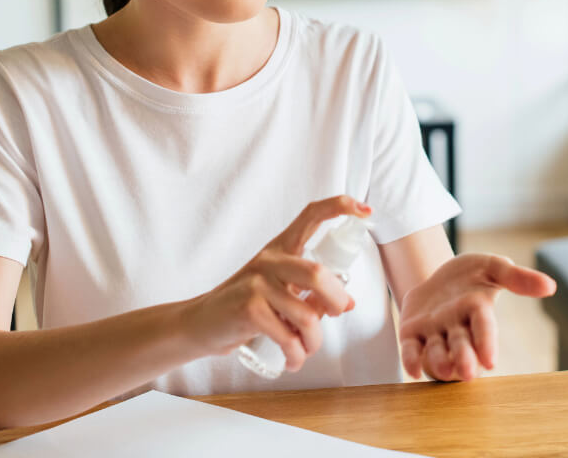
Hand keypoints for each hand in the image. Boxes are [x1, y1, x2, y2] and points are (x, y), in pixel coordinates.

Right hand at [182, 195, 370, 371]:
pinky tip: (292, 360)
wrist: (201, 324)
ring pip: (307, 314)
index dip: (340, 207)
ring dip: (313, 341)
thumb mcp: (279, 292)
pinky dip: (296, 354)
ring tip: (305, 350)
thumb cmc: (246, 307)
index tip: (366, 211)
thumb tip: (347, 302)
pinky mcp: (248, 307)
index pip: (311, 215)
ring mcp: (257, 281)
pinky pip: (288, 336)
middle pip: (317, 274)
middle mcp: (269, 259)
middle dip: (336, 301)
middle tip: (339, 314)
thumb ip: (310, 293)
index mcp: (281, 248)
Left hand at [397, 253, 555, 380]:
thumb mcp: (492, 267)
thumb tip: (550, 287)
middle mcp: (457, 328)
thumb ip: (517, 277)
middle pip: (461, 346)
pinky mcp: (411, 334)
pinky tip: (411, 370)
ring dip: (439, 361)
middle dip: (465, 359)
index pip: (485, 328)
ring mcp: (434, 333)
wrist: (436, 277)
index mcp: (478, 312)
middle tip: (468, 373)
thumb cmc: (471, 276)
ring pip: (436, 352)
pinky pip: (410, 350)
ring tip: (444, 368)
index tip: (491, 362)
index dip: (487, 343)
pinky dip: (411, 360)